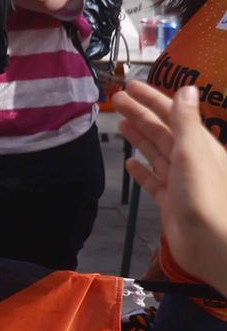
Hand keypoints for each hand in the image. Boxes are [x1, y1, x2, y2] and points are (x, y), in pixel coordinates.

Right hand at [115, 82, 226, 290]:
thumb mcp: (194, 152)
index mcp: (200, 146)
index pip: (174, 115)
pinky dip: (141, 170)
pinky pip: (153, 180)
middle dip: (141, 114)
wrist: (211, 244)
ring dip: (139, 137)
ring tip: (121, 123)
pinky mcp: (170, 202)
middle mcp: (191, 161)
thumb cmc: (204, 197)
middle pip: (162, 132)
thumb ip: (186, 121)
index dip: (153, 99)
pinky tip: (130, 163)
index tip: (132, 87)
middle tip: (118, 99)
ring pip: (156, 153)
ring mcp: (180, 182)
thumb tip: (187, 88)